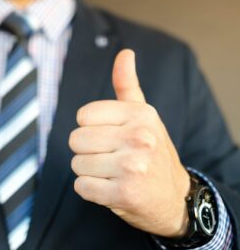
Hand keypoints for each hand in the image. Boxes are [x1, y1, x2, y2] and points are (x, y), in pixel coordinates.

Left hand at [68, 49, 190, 237]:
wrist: (173, 197)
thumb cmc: (153, 152)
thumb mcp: (144, 116)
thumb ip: (128, 85)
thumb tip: (125, 52)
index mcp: (140, 115)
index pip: (83, 116)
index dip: (90, 128)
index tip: (110, 137)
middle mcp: (139, 138)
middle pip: (76, 140)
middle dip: (87, 151)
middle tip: (111, 158)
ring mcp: (132, 167)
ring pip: (77, 164)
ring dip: (89, 172)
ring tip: (113, 173)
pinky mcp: (123, 194)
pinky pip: (81, 187)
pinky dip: (90, 190)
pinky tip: (111, 189)